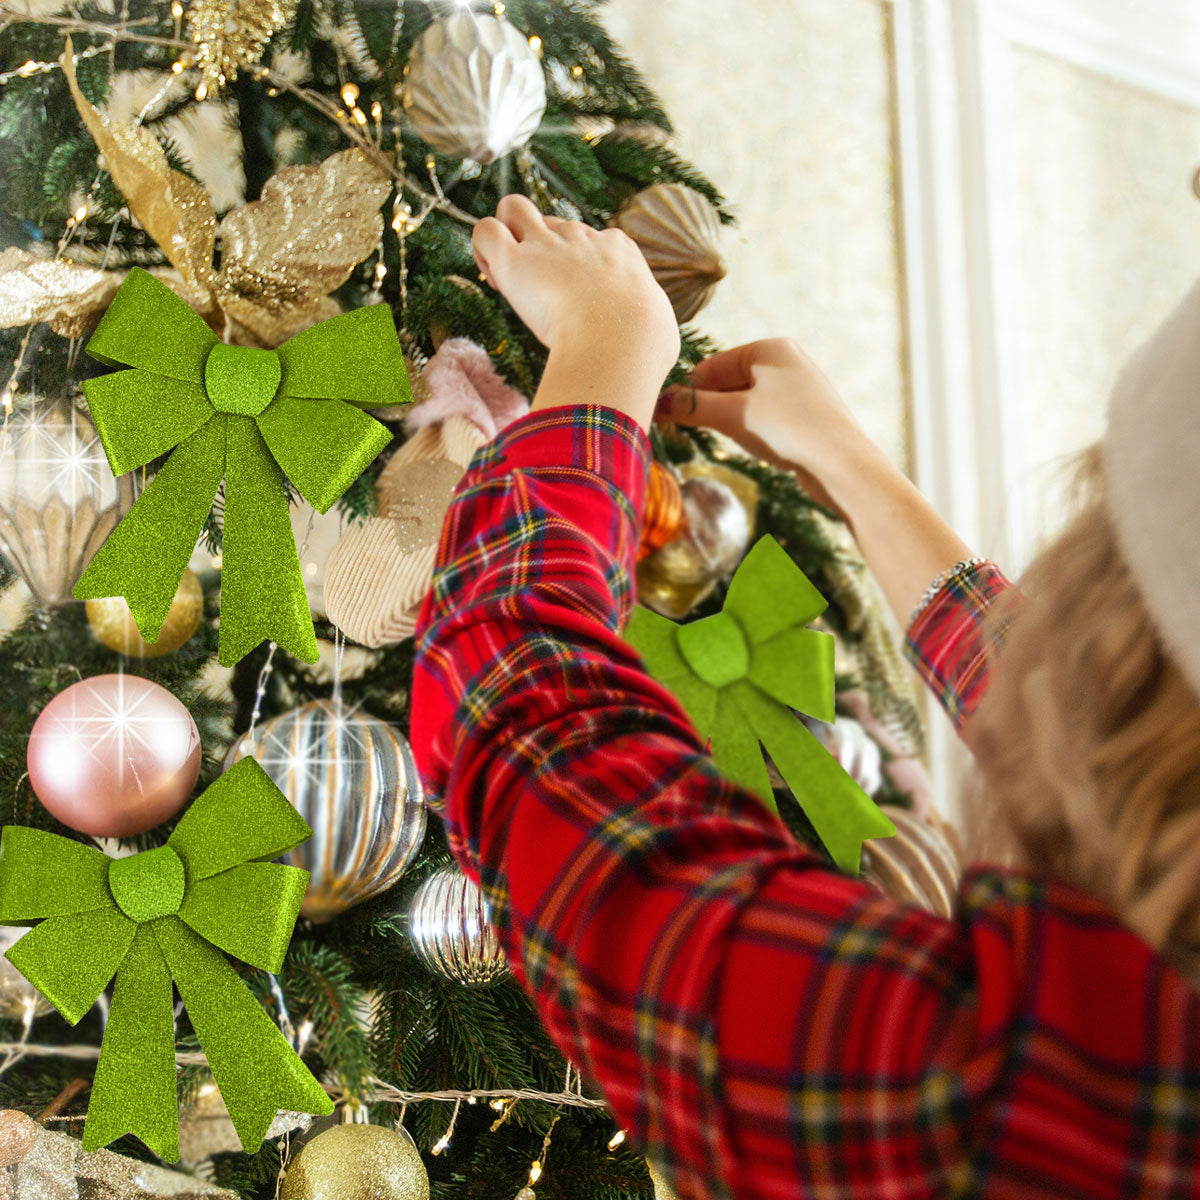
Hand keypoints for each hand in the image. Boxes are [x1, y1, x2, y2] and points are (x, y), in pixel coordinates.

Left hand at [473, 195, 679, 381]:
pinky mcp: (514, 260)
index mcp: (616, 249)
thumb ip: (645, 320)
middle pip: (548, 222)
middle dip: (536, 248)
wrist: (622, 340)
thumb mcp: (656, 323)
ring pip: (513, 208)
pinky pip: (485, 230)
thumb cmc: (645, 343)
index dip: (569, 264)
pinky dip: (482, 249)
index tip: (567, 298)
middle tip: (533, 291)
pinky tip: (494, 278)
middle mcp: (580, 237)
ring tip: (506, 279)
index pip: (585, 239)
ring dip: (505, 236)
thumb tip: (653, 339)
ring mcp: (546, 243)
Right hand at [663, 338, 974, 623]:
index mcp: (770, 348)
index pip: (712, 366)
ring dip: (731, 422)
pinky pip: (765, 417)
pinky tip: (759, 447)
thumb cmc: (788, 430)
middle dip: (710, 408)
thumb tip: (657, 403)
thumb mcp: (733, 415)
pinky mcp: (807, 415)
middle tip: (695, 433)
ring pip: (746, 402)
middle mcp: (787, 361)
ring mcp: (800, 388)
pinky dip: (753, 431)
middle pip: (728, 383)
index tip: (668, 418)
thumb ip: (693, 407)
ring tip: (737, 441)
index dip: (689, 392)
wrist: (843, 465)